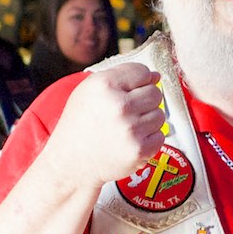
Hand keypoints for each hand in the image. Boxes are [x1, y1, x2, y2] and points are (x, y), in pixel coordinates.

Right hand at [45, 64, 167, 186]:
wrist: (71, 162)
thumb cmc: (81, 124)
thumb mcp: (89, 90)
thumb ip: (121, 76)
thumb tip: (156, 76)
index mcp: (104, 85)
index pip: (142, 71)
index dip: (140, 81)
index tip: (132, 90)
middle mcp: (119, 105)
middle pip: (155, 93)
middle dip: (145, 101)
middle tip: (127, 112)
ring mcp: (131, 129)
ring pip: (160, 115)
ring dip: (147, 121)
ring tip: (126, 128)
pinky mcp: (140, 149)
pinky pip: (160, 136)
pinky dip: (149, 139)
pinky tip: (130, 140)